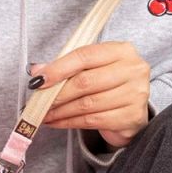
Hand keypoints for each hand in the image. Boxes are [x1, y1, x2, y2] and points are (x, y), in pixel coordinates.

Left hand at [31, 41, 150, 148]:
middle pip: (85, 82)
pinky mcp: (130, 117)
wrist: (131, 111)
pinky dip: (69, 122)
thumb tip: (37, 70)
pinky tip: (56, 122)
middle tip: (38, 102)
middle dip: (57, 94)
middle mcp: (133, 70)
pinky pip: (92, 120)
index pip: (85, 56)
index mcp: (122, 50)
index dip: (58, 68)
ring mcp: (135, 94)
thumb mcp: (92, 69)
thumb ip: (67, 67)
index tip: (38, 80)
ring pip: (87, 104)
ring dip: (60, 111)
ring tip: (44, 114)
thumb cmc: (109, 85)